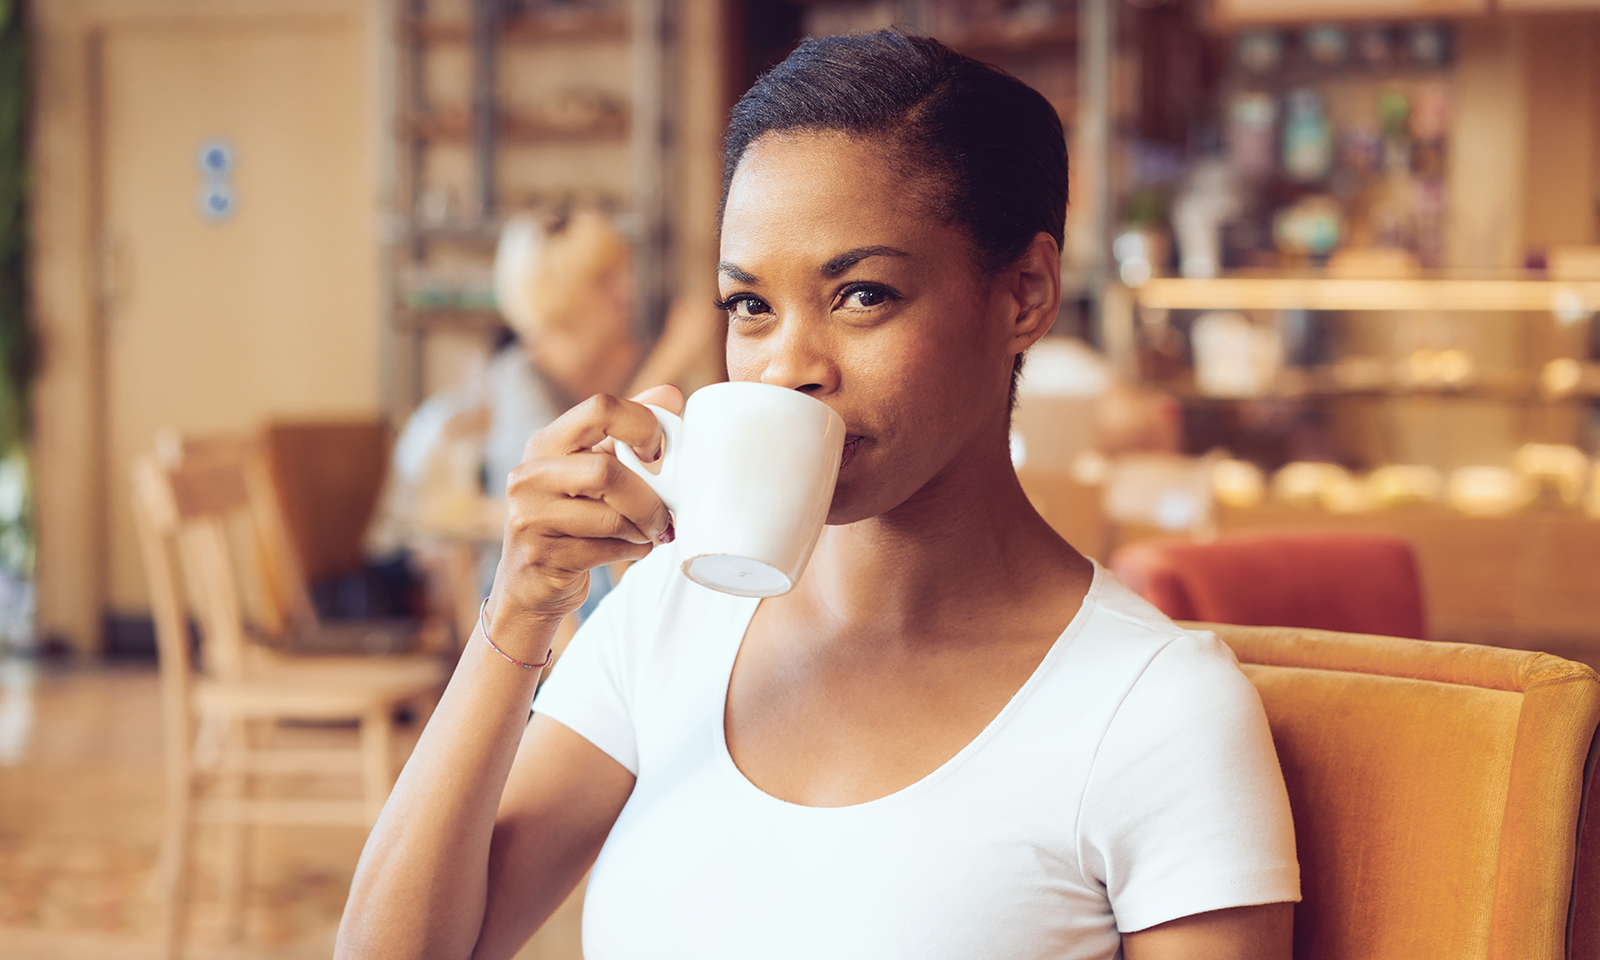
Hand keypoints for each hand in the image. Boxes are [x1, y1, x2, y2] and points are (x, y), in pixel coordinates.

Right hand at [484, 384, 684, 656]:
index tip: (661, 453)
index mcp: (546, 443)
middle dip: (649, 498)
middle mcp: (529, 475)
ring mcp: (528, 517)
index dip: (643, 425)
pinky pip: (605, 549)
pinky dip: (631, 551)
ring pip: (610, 516)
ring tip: (649, 533)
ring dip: (643, 528)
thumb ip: (626, 432)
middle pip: (605, 470)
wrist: (530, 586)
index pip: (600, 408)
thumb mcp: (591, 469)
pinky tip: (631, 549)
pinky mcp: (541, 556)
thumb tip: (671, 394)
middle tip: (667, 514)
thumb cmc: (573, 519)